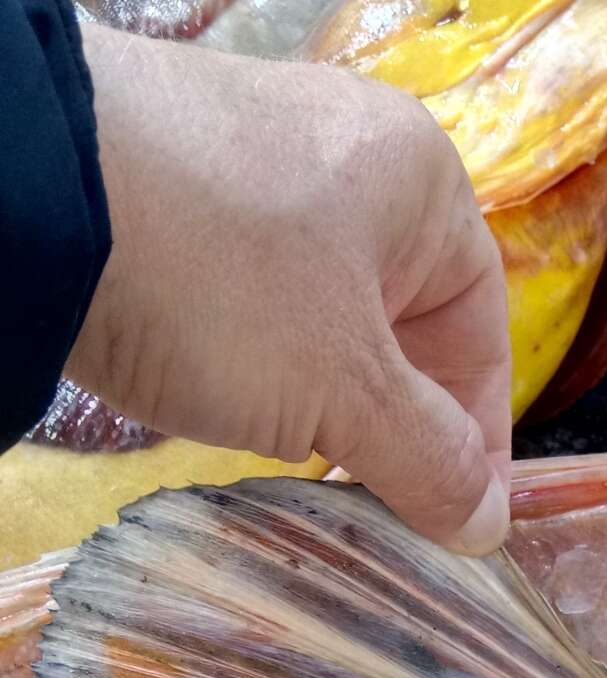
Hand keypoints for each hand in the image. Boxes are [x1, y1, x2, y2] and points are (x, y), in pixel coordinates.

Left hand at [70, 22, 512, 553]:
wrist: (23, 183)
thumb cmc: (222, 281)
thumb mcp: (342, 389)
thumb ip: (427, 460)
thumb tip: (488, 525)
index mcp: (422, 180)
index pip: (481, 331)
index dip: (475, 437)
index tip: (451, 521)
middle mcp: (349, 152)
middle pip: (401, 323)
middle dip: (387, 421)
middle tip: (362, 501)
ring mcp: (253, 156)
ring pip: (319, 312)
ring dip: (313, 395)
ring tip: (279, 452)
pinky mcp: (171, 176)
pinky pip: (242, 288)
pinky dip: (241, 351)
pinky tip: (205, 387)